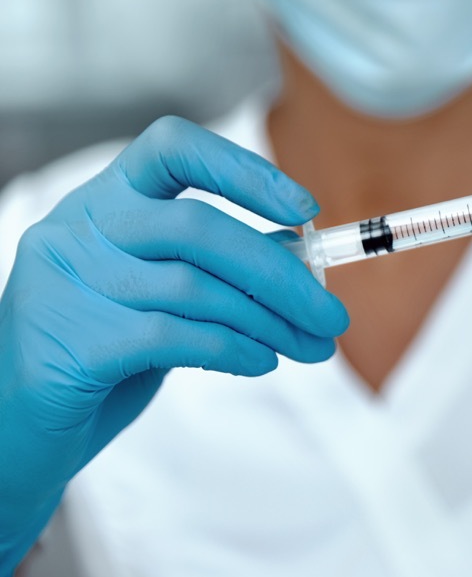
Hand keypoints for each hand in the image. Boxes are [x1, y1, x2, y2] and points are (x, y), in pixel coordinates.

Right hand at [0, 117, 348, 576]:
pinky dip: (234, 350)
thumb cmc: (106, 349)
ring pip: (196, 289)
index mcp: (105, 199)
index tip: (304, 210)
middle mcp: (78, 228)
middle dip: (281, 274)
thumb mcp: (162, 292)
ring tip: (311, 348)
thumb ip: (217, 266)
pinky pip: (176, 337)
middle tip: (334, 317)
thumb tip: (302, 258)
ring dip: (272, 323)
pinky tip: (262, 362)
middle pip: (199, 227)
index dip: (244, 170)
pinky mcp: (70, 342)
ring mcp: (66, 283)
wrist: (21, 428)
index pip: (172, 148)